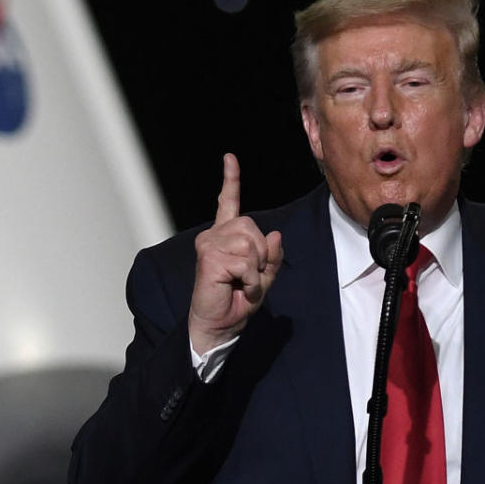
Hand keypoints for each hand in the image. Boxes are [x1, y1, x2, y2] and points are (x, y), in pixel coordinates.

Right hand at [188, 153, 282, 353]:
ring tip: (243, 283)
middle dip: (262, 254)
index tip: (229, 158)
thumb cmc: (237, 302)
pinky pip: (246, 261)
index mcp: (225, 237)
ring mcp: (209, 244)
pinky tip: (239, 288)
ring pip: (251, 243)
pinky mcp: (209, 257)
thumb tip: (275, 235)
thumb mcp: (263, 278)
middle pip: (252, 227)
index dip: (230, 180)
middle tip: (250, 276)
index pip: (228, 203)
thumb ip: (272, 257)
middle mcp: (214, 235)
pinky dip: (251, 279)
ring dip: (256, 268)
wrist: (220, 325)